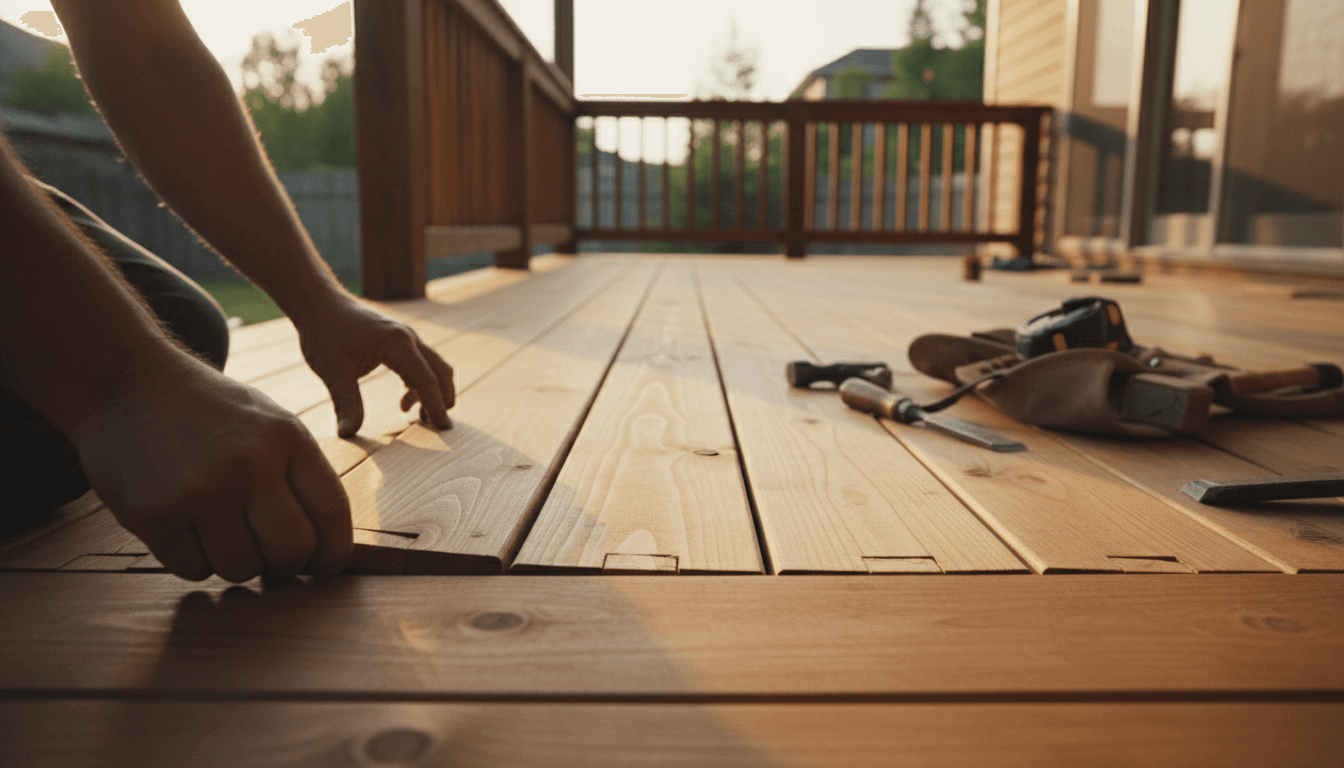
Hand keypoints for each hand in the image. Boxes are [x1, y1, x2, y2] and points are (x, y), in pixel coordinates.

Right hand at [72, 355, 352, 581]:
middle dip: (284, 566)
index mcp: (288, 439)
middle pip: (292, 552)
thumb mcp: (270, 422)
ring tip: (220, 532)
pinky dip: (193, 561)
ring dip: (234, 563)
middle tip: (268, 558)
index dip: (334, 553)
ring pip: (241, 569)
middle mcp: (250, 464)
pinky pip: (192, 569)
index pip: (333, 514)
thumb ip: (301, 475)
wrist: (123, 382)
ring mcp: (201, 489)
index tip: (324, 567)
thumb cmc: (208, 411)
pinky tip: (185, 529)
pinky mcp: (154, 513)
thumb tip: (325, 548)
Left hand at [295, 293, 453, 436]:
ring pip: (434, 367)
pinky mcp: (398, 340)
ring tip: (421, 418)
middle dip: (443, 399)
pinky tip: (405, 401)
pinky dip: (420, 384)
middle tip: (439, 428)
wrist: (318, 302)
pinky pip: (421, 363)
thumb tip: (347, 434)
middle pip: (440, 372)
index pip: (427, 380)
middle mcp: (408, 338)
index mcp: (398, 344)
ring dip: (432, 392)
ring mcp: (405, 337)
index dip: (437, 406)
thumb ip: (346, 403)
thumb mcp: (332, 371)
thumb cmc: (324, 333)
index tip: (445, 429)